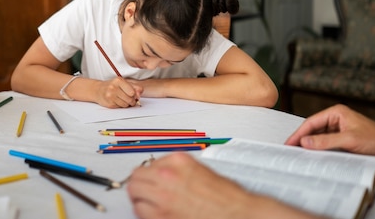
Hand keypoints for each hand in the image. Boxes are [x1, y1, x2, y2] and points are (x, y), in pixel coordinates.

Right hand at [95, 77, 142, 107]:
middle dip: (132, 100)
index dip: (134, 95)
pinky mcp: (109, 103)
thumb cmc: (112, 86)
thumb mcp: (123, 83)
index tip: (133, 94)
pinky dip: (121, 106)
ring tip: (122, 99)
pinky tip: (117, 101)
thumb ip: (134, 86)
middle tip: (129, 98)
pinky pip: (120, 107)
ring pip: (126, 104)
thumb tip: (140, 92)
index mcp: (119, 81)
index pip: (132, 92)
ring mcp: (110, 96)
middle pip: (130, 99)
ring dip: (126, 104)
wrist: (98, 90)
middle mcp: (113, 87)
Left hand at [127, 153, 317, 218]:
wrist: (240, 214)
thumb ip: (178, 170)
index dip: (150, 175)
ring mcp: (163, 196)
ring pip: (134, 193)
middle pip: (136, 176)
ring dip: (141, 198)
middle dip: (140, 184)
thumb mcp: (201, 171)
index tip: (151, 181)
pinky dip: (145, 213)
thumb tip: (162, 174)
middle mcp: (167, 175)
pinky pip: (140, 212)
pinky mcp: (161, 216)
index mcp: (178, 160)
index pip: (148, 164)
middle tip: (145, 192)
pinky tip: (155, 214)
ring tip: (150, 204)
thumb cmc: (228, 198)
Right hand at [284, 104, 374, 156]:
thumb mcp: (349, 140)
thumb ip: (325, 141)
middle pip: (313, 129)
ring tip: (299, 154)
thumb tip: (305, 141)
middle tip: (290, 150)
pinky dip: (319, 149)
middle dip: (302, 139)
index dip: (298, 133)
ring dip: (310, 145)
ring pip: (319, 137)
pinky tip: (314, 156)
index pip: (311, 122)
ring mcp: (339, 128)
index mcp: (336, 112)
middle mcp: (336, 118)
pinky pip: (326, 143)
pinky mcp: (343, 138)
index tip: (289, 143)